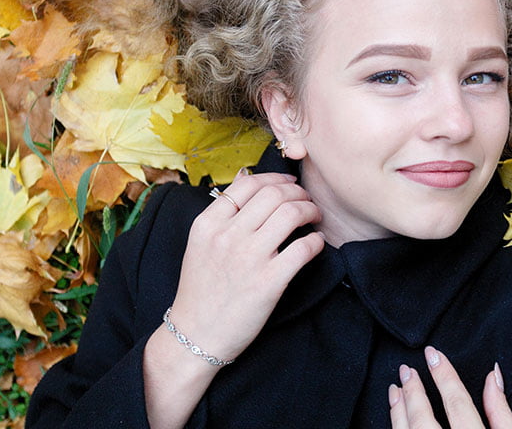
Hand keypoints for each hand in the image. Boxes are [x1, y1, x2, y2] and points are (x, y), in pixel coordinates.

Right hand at [167, 169, 324, 361]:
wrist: (195, 336)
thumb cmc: (201, 289)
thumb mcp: (201, 243)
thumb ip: (223, 211)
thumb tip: (246, 175)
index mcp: (208, 224)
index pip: (248, 183)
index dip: (276, 177)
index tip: (289, 183)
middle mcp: (227, 236)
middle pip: (274, 194)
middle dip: (298, 192)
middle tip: (306, 200)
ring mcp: (248, 258)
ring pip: (291, 213)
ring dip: (310, 210)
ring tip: (314, 217)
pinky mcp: (268, 282)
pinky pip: (303, 248)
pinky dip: (316, 241)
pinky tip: (316, 243)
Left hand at [388, 346, 511, 428]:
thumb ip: (502, 411)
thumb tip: (493, 374)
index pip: (456, 403)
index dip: (444, 375)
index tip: (433, 354)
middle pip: (424, 419)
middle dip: (413, 392)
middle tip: (406, 370)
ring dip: (398, 411)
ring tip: (395, 390)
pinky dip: (397, 428)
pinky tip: (395, 419)